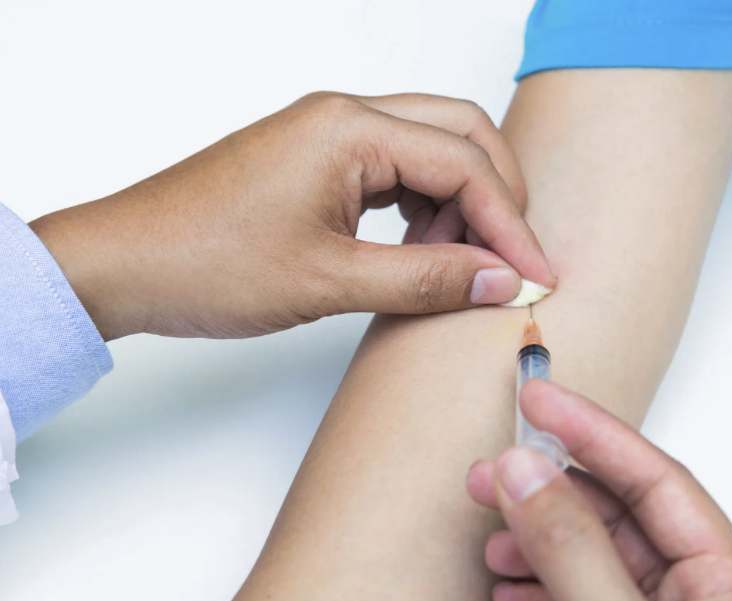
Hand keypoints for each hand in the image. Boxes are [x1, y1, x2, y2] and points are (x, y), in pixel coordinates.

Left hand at [30, 92, 554, 339]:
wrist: (124, 264)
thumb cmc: (204, 263)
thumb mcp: (329, 281)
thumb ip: (425, 278)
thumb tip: (500, 279)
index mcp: (349, 130)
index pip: (465, 164)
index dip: (511, 224)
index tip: (536, 277)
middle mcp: (345, 118)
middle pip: (461, 135)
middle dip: (498, 197)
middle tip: (514, 262)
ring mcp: (330, 137)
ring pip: (431, 150)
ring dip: (462, 204)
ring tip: (461, 267)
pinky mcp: (319, 163)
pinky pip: (397, 171)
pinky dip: (425, 208)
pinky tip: (423, 251)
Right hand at [467, 380, 731, 600]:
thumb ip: (576, 556)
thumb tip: (528, 475)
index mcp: (725, 583)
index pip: (655, 480)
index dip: (595, 434)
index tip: (540, 402)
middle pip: (613, 517)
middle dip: (549, 492)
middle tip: (494, 471)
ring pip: (584, 564)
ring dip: (534, 545)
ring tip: (495, 540)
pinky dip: (532, 596)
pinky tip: (508, 592)